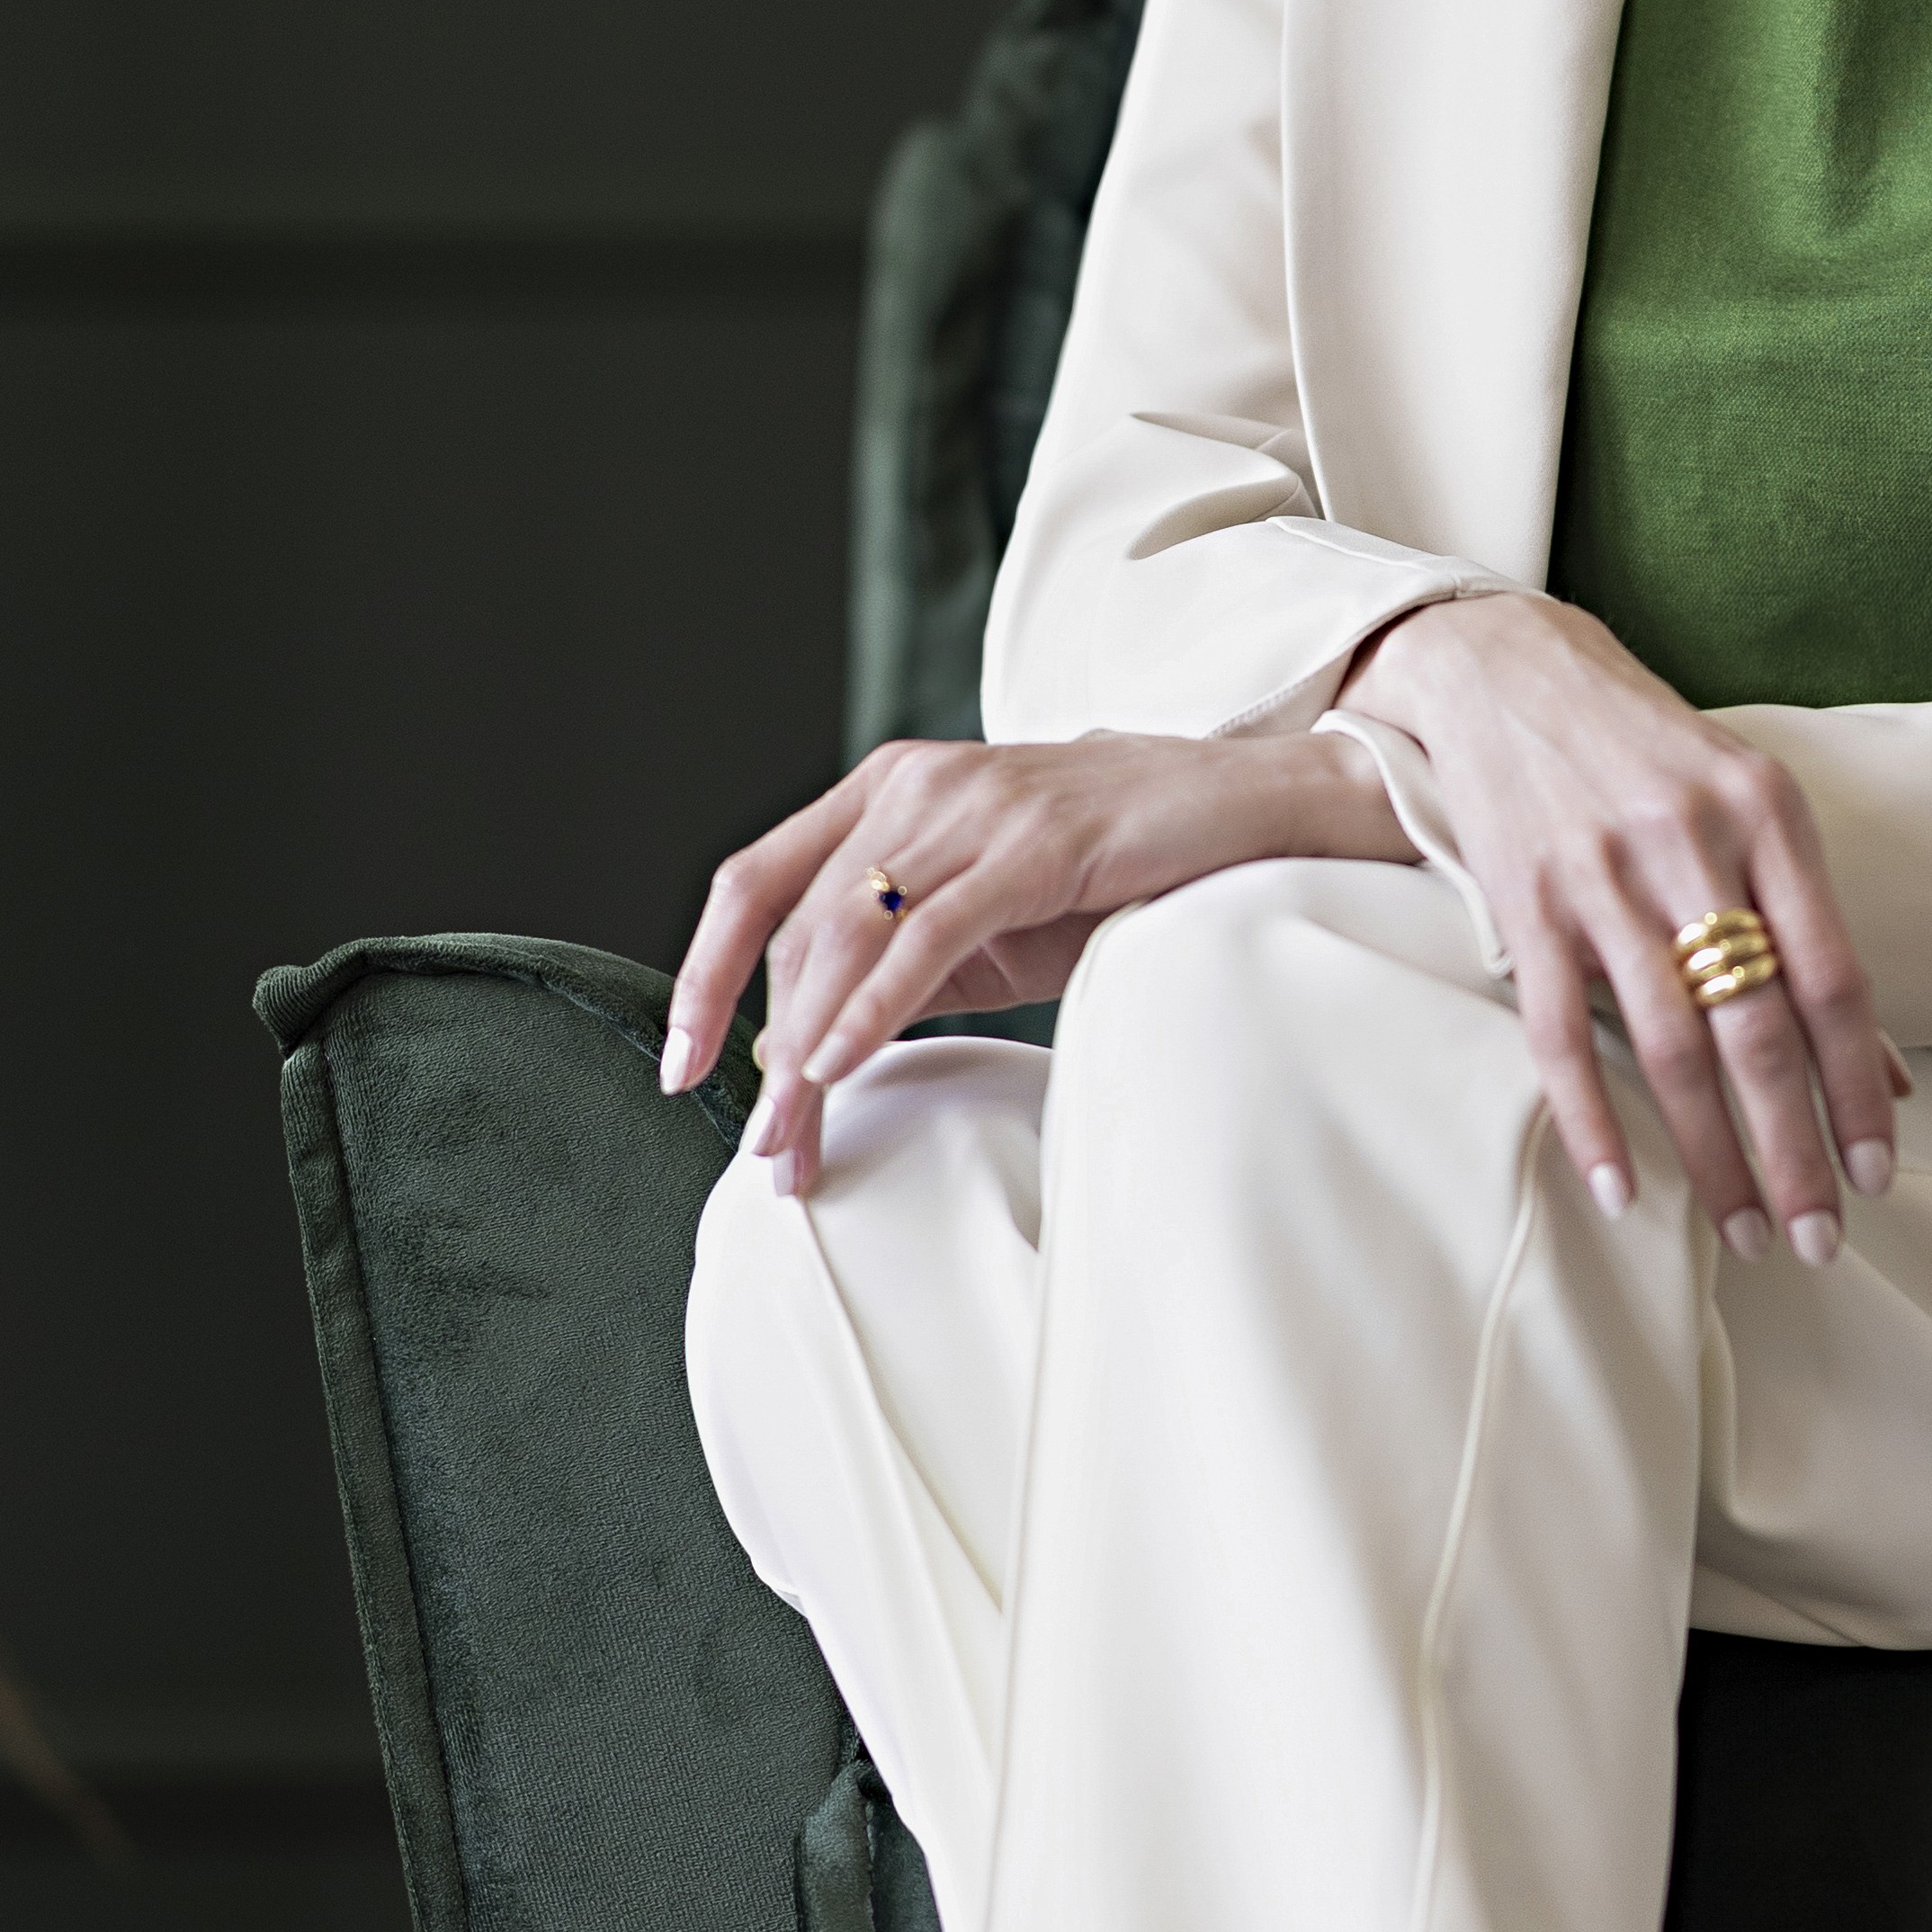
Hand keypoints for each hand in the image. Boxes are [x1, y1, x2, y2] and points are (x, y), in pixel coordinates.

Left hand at [664, 725, 1412, 1189]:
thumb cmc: (1117, 867)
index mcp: (888, 787)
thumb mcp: (987, 915)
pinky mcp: (1031, 842)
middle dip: (765, 1049)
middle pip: (795, 925)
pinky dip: (871, 1005)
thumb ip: (902, 959)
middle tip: (767, 1149)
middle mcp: (913, 782)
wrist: (1248, 809)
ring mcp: (971, 805)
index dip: (705, 976)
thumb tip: (805, 1051)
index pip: (756, 880)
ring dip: (807, 1051)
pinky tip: (840, 1065)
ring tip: (795, 1136)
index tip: (682, 1066)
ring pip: (845, 935)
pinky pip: (925, 933)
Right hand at [1344, 593, 1899, 1262]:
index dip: (1859, 1087)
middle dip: (1795, 1150)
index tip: (1879, 1173)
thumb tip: (1889, 1075)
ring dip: (1713, 1156)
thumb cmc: (1653, 753)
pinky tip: (1624, 1193)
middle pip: (1758, 1029)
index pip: (1832, 977)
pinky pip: (1564, 1037)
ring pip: (1670, 1047)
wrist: (1508, 667)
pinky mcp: (1525, 903)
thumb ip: (1815, 933)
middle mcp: (1691, 843)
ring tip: (1749, 1234)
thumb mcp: (1754, 809)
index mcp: (1769, 813)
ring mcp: (1601, 876)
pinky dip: (1595, 1123)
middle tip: (1822, 1241)